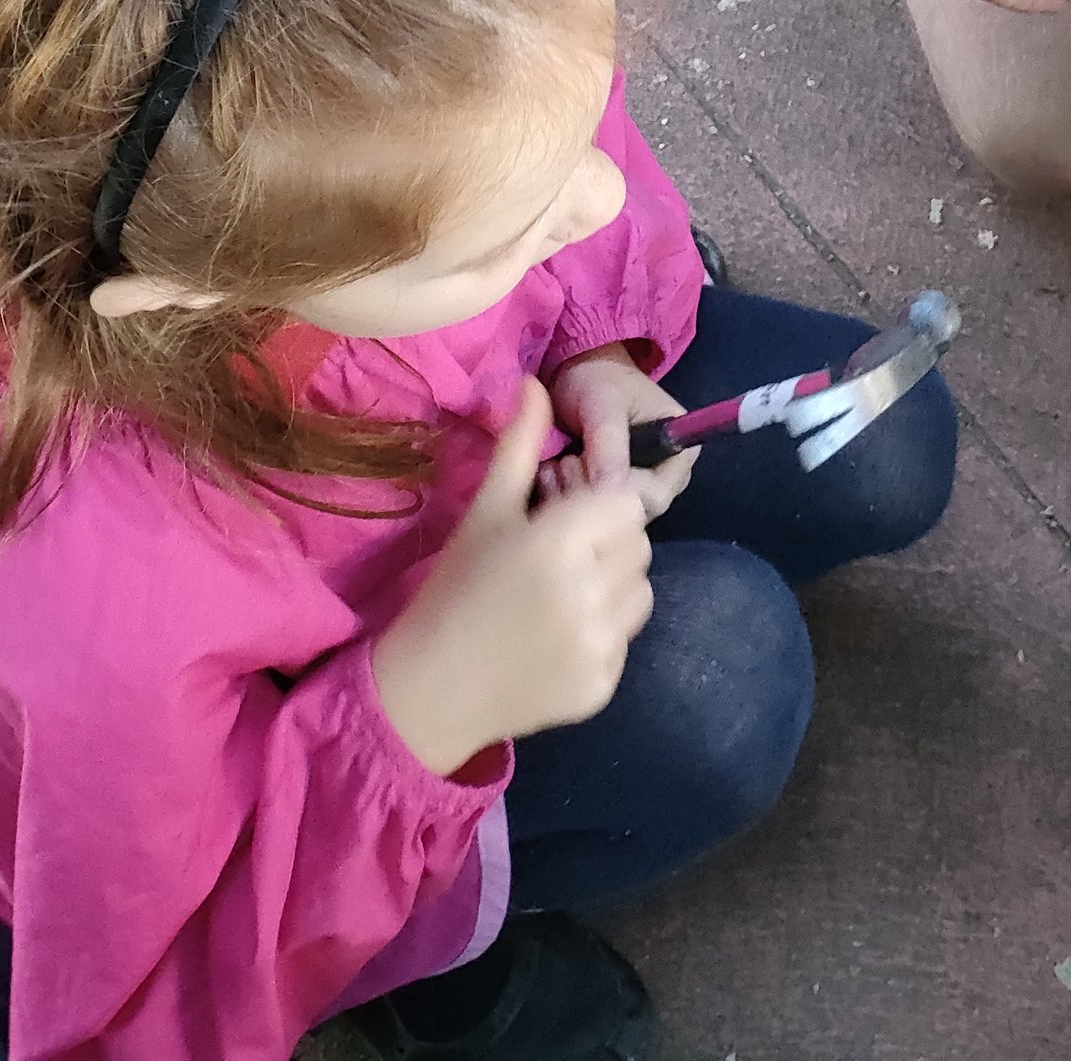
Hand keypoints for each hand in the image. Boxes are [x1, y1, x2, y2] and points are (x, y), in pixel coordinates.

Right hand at [371, 380, 653, 776]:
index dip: (601, 508)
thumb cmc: (456, 588)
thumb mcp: (487, 511)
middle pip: (639, 546)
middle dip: (609, 545)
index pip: (627, 505)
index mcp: (559, 542)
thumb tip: (533, 381)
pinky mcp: (600, 688)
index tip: (567, 522)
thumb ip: (519, 444)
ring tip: (562, 597)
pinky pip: (626, 642)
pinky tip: (557, 639)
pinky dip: (601, 637)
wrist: (429, 689)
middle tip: (561, 560)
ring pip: (641, 592)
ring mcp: (596, 646)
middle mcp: (586, 594)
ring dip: (613, 589)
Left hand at [544, 344, 697, 522]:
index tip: (580, 462)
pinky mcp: (611, 497)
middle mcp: (665, 478)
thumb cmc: (597, 378)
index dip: (616, 489)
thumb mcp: (603, 404)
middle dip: (591, 493)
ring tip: (554, 466)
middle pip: (632, 513)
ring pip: (609, 520)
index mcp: (679, 453)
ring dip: (574, 499)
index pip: (655, 496)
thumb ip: (608, 447)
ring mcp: (638, 490)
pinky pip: (592, 518)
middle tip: (564, 463)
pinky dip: (566, 502)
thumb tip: (610, 493)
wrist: (573, 371)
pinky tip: (549, 480)